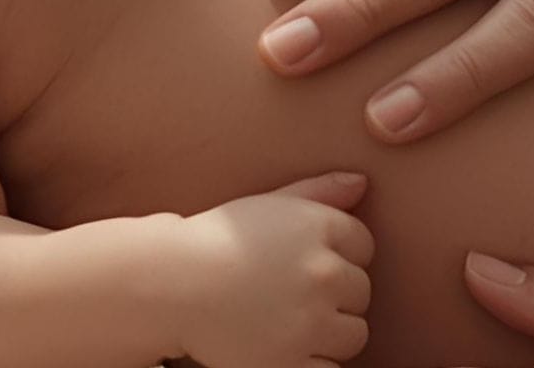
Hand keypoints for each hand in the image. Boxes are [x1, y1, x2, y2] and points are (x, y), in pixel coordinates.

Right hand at [174, 172, 375, 367]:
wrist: (170, 286)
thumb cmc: (215, 242)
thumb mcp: (268, 205)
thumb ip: (320, 191)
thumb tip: (361, 183)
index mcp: (319, 227)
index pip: (364, 245)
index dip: (337, 255)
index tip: (302, 264)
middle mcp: (323, 272)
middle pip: (360, 291)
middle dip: (334, 295)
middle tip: (289, 294)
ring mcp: (311, 320)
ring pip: (354, 334)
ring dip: (329, 333)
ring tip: (289, 323)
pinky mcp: (293, 362)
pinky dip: (313, 364)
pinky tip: (286, 349)